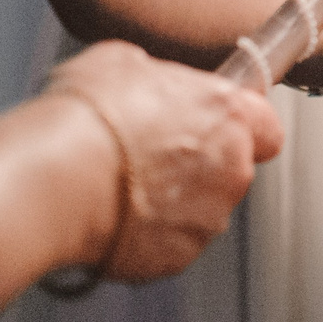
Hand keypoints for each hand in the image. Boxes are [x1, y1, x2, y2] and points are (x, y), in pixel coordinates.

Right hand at [41, 41, 284, 283]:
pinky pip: (169, 243)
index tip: (217, 127)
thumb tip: (150, 80)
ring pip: (200, 210)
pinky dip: (148, 233)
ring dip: (171, 201)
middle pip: (231, 169)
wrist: (55, 180)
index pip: (267, 127)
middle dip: (198, 165)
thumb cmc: (89, 117)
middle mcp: (231, 168)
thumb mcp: (120, 63)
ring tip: (121, 186)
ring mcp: (207, 219)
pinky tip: (112, 214)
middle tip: (149, 154)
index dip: (242, 127)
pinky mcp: (178, 258)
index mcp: (228, 113)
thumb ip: (155, 76)